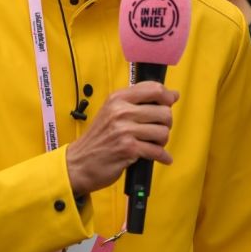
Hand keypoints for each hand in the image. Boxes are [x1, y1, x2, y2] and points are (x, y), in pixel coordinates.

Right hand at [65, 82, 178, 196]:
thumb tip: (172, 95)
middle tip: (157, 130)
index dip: (167, 96)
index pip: (154, 89)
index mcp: (118, 98)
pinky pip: (157, 151)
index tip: (170, 102)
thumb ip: (137, 102)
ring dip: (162, 141)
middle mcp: (121, 111)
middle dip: (166, 124)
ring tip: (153, 144)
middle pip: (164, 112)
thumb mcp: (111, 111)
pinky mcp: (128, 149)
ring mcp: (124, 130)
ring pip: (163, 132)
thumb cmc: (98, 139)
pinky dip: (162, 156)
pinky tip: (160, 157)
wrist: (79, 163)